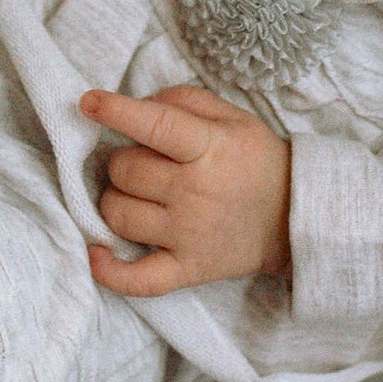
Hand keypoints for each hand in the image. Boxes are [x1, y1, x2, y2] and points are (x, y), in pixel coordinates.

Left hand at [81, 85, 290, 294]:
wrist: (294, 217)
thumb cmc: (257, 161)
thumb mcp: (233, 118)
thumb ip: (184, 102)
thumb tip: (138, 104)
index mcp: (208, 148)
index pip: (154, 125)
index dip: (116, 112)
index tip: (88, 102)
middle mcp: (194, 192)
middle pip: (124, 171)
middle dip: (123, 162)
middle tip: (142, 164)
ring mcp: (188, 235)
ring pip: (118, 215)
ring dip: (115, 201)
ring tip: (135, 197)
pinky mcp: (187, 270)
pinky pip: (137, 279)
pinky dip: (109, 270)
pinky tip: (97, 253)